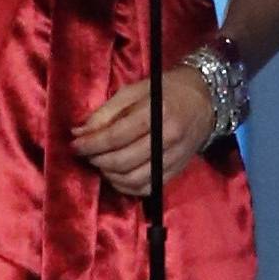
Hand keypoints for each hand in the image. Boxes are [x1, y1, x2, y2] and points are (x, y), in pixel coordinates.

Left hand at [71, 66, 217, 197]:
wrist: (203, 100)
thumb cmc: (165, 91)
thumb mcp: (133, 91)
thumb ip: (106, 113)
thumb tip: (79, 133)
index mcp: (157, 112)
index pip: (117, 136)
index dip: (92, 144)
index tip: (75, 145)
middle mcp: (168, 138)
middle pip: (124, 161)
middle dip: (98, 160)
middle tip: (86, 154)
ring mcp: (174, 158)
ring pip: (134, 179)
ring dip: (110, 175)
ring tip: (100, 164)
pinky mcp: (176, 171)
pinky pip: (146, 188)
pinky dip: (126, 187)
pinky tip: (116, 176)